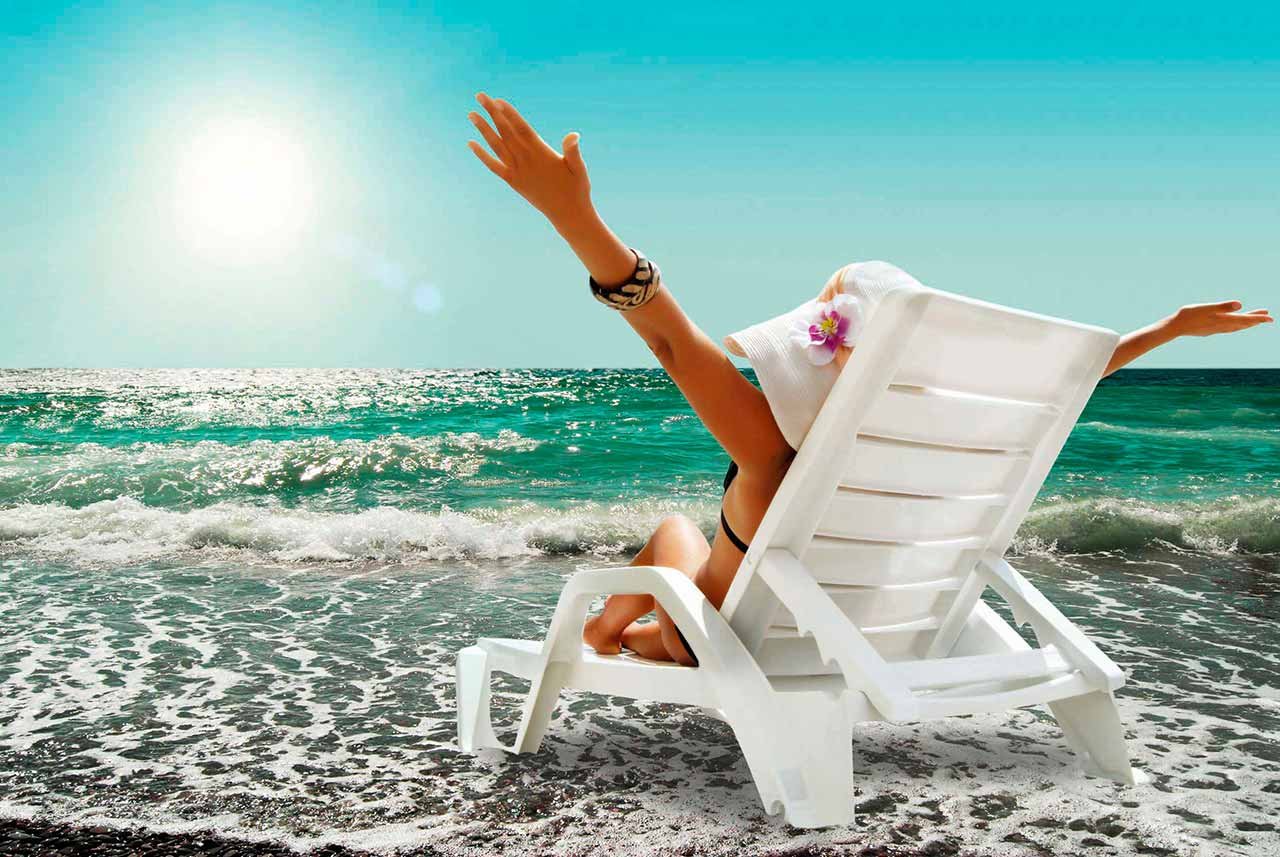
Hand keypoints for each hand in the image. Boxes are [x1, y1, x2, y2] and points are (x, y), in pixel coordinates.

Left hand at [467, 93, 590, 221]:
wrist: (567, 214)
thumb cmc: (576, 189)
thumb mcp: (579, 168)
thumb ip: (572, 151)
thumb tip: (573, 135)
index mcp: (541, 153)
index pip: (521, 129)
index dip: (508, 114)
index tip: (497, 100)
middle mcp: (526, 161)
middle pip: (505, 132)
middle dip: (492, 113)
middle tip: (480, 95)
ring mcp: (517, 172)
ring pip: (496, 146)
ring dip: (483, 129)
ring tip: (471, 114)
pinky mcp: (513, 182)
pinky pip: (493, 166)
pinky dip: (482, 155)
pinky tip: (471, 143)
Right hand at [1171, 300, 1272, 336]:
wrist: (1174, 327)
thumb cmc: (1189, 315)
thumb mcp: (1206, 308)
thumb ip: (1223, 306)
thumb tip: (1240, 305)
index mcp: (1222, 320)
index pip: (1244, 319)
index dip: (1258, 318)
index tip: (1270, 318)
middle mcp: (1221, 326)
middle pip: (1243, 324)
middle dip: (1255, 320)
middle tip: (1268, 317)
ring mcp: (1215, 329)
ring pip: (1236, 327)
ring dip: (1246, 324)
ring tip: (1254, 321)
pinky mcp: (1210, 330)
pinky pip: (1228, 329)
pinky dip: (1236, 326)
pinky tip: (1233, 326)